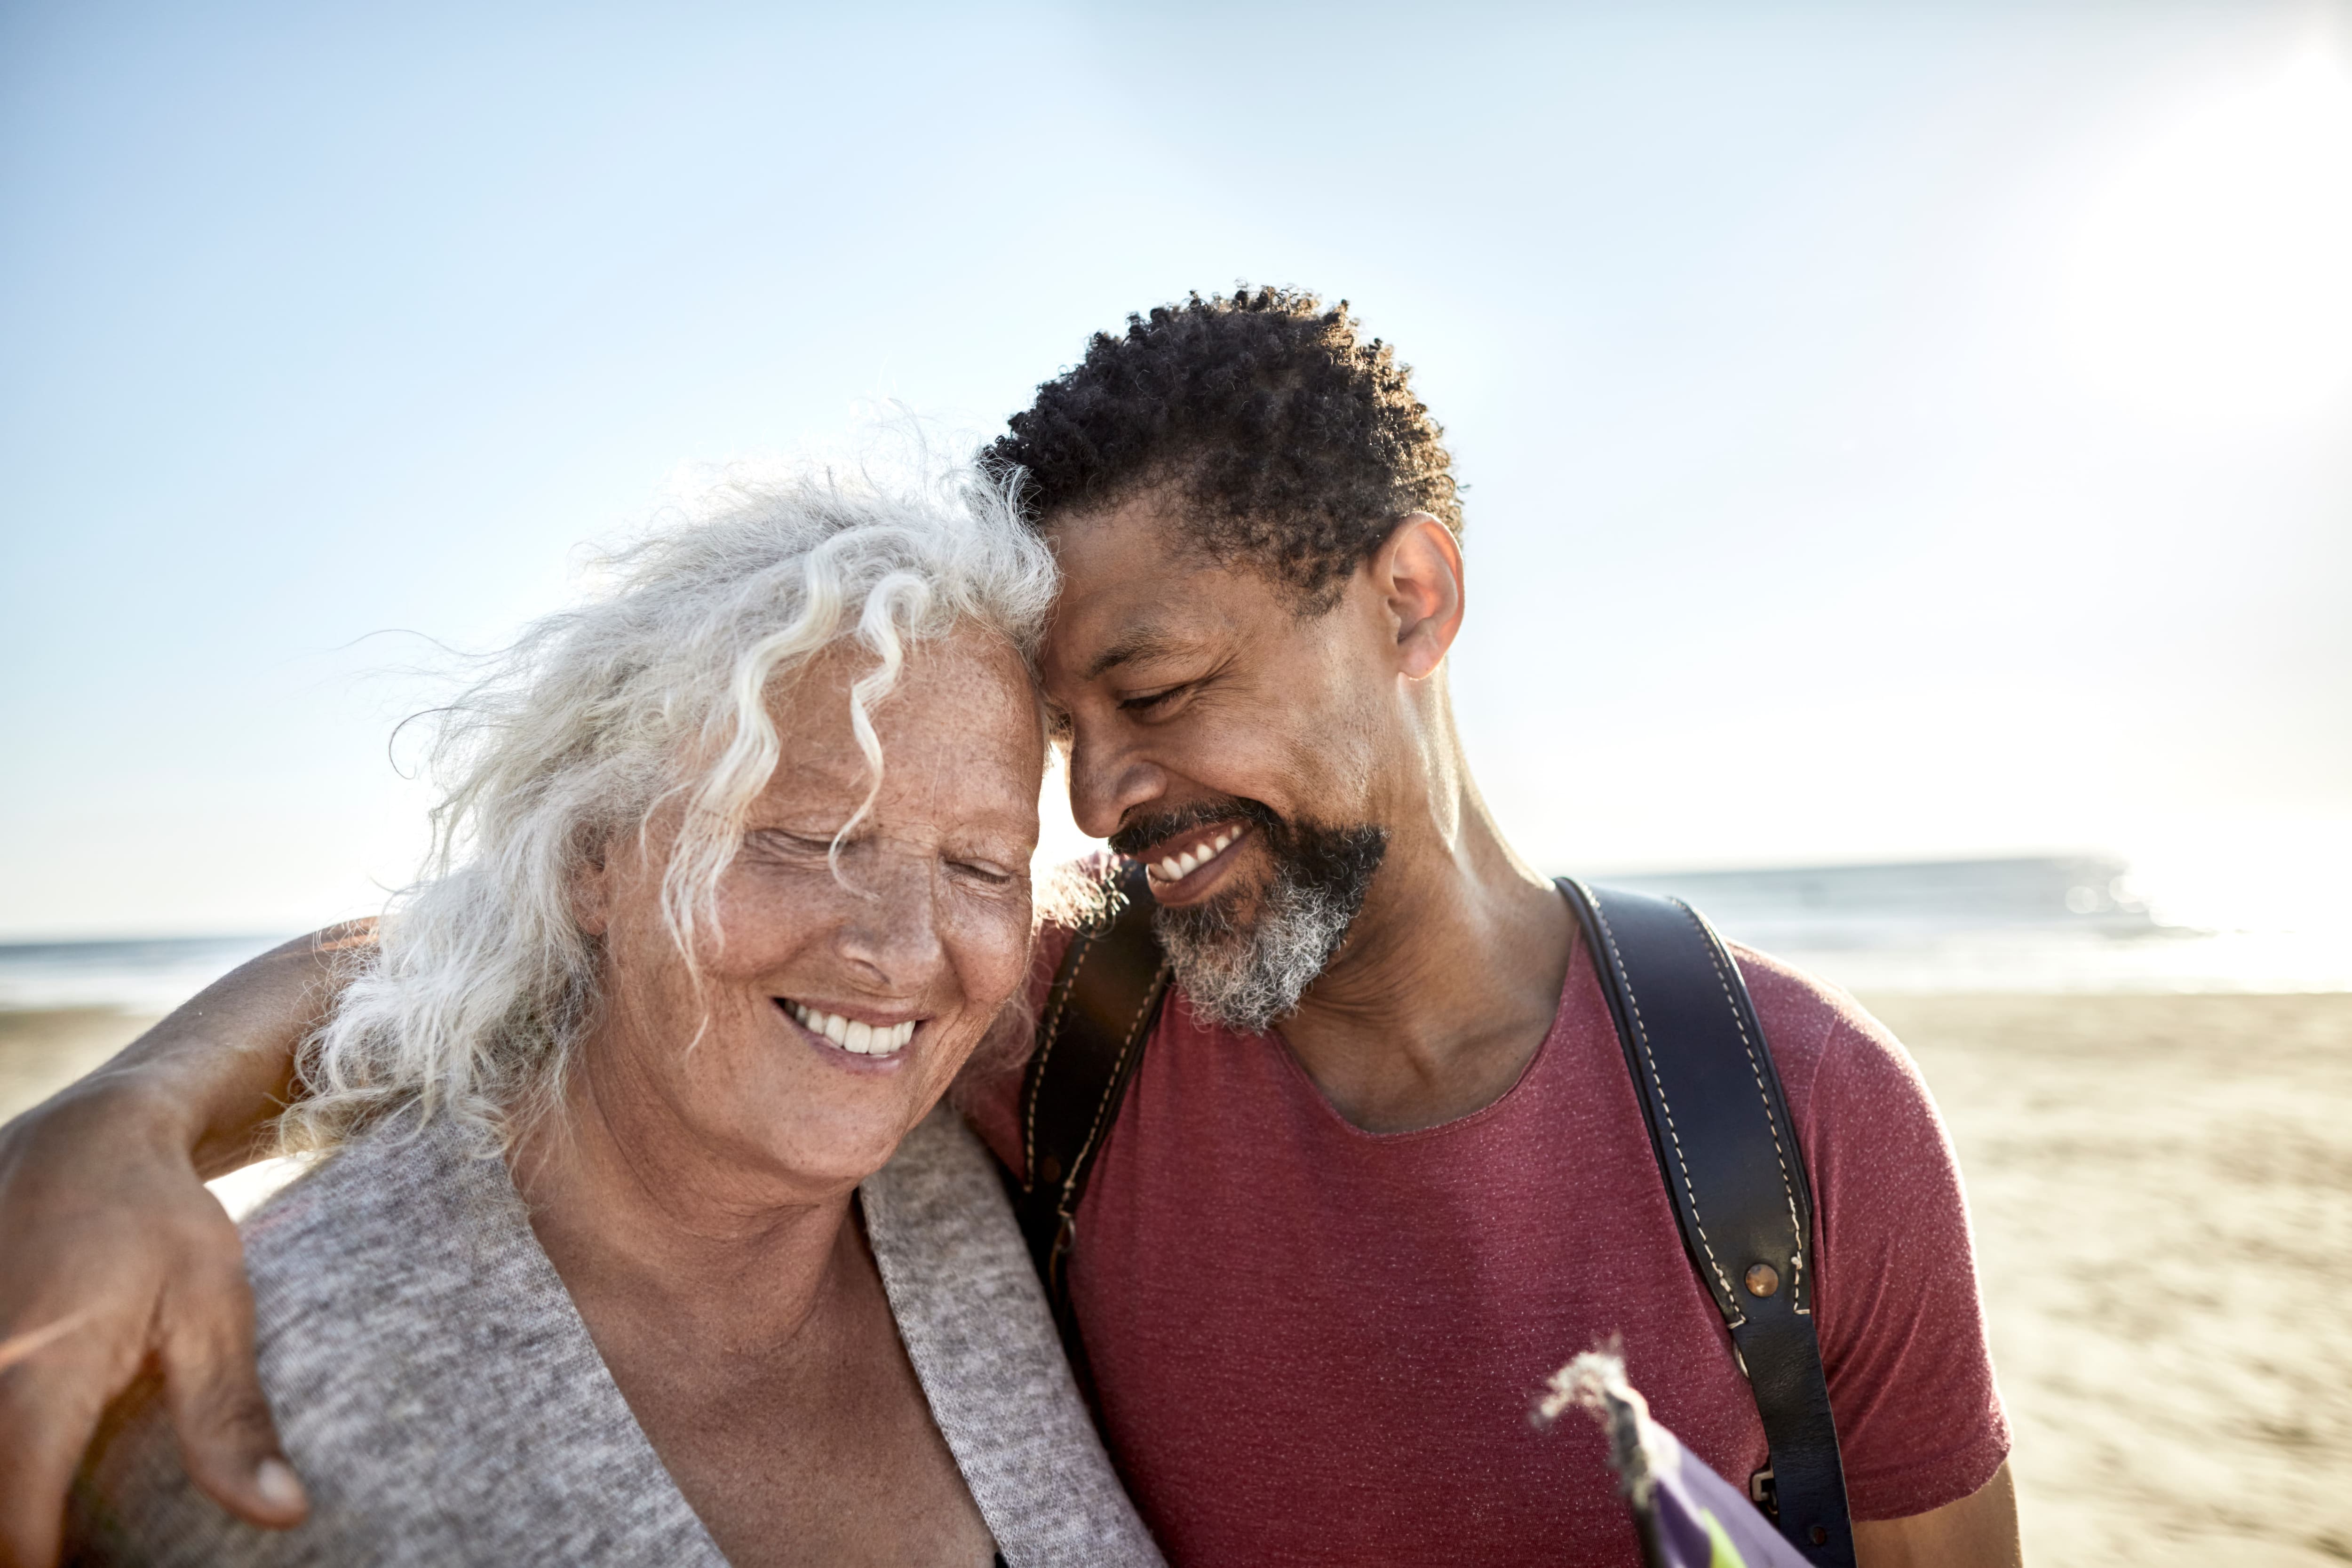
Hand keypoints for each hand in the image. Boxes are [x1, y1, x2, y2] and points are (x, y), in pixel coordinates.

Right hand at [0, 1085, 306, 1566]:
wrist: (83, 1139)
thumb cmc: (159, 1219)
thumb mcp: (213, 1310)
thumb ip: (231, 1420)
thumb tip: (284, 1514)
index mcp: (34, 1386)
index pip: (16, 1538)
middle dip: (35, 1548)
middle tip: (106, 1553)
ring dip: (18, 1505)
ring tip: (74, 1524)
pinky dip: (8, 1463)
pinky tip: (46, 1476)